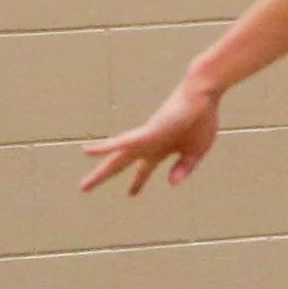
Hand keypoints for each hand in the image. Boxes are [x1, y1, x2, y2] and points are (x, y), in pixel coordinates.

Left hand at [80, 78, 221, 194]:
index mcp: (161, 148)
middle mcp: (148, 143)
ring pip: (116, 156)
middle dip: (103, 175)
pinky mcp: (146, 132)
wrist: (204, 95)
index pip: (144, 168)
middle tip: (84, 187)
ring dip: (100, 172)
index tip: (131, 194)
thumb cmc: (202, 118)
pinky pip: (121, 142)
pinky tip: (88, 151)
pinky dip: (105, 147)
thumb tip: (172, 182)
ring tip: (83, 186)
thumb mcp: (197, 151)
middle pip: (120, 162)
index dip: (138, 182)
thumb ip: (185, 167)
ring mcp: (145, 137)